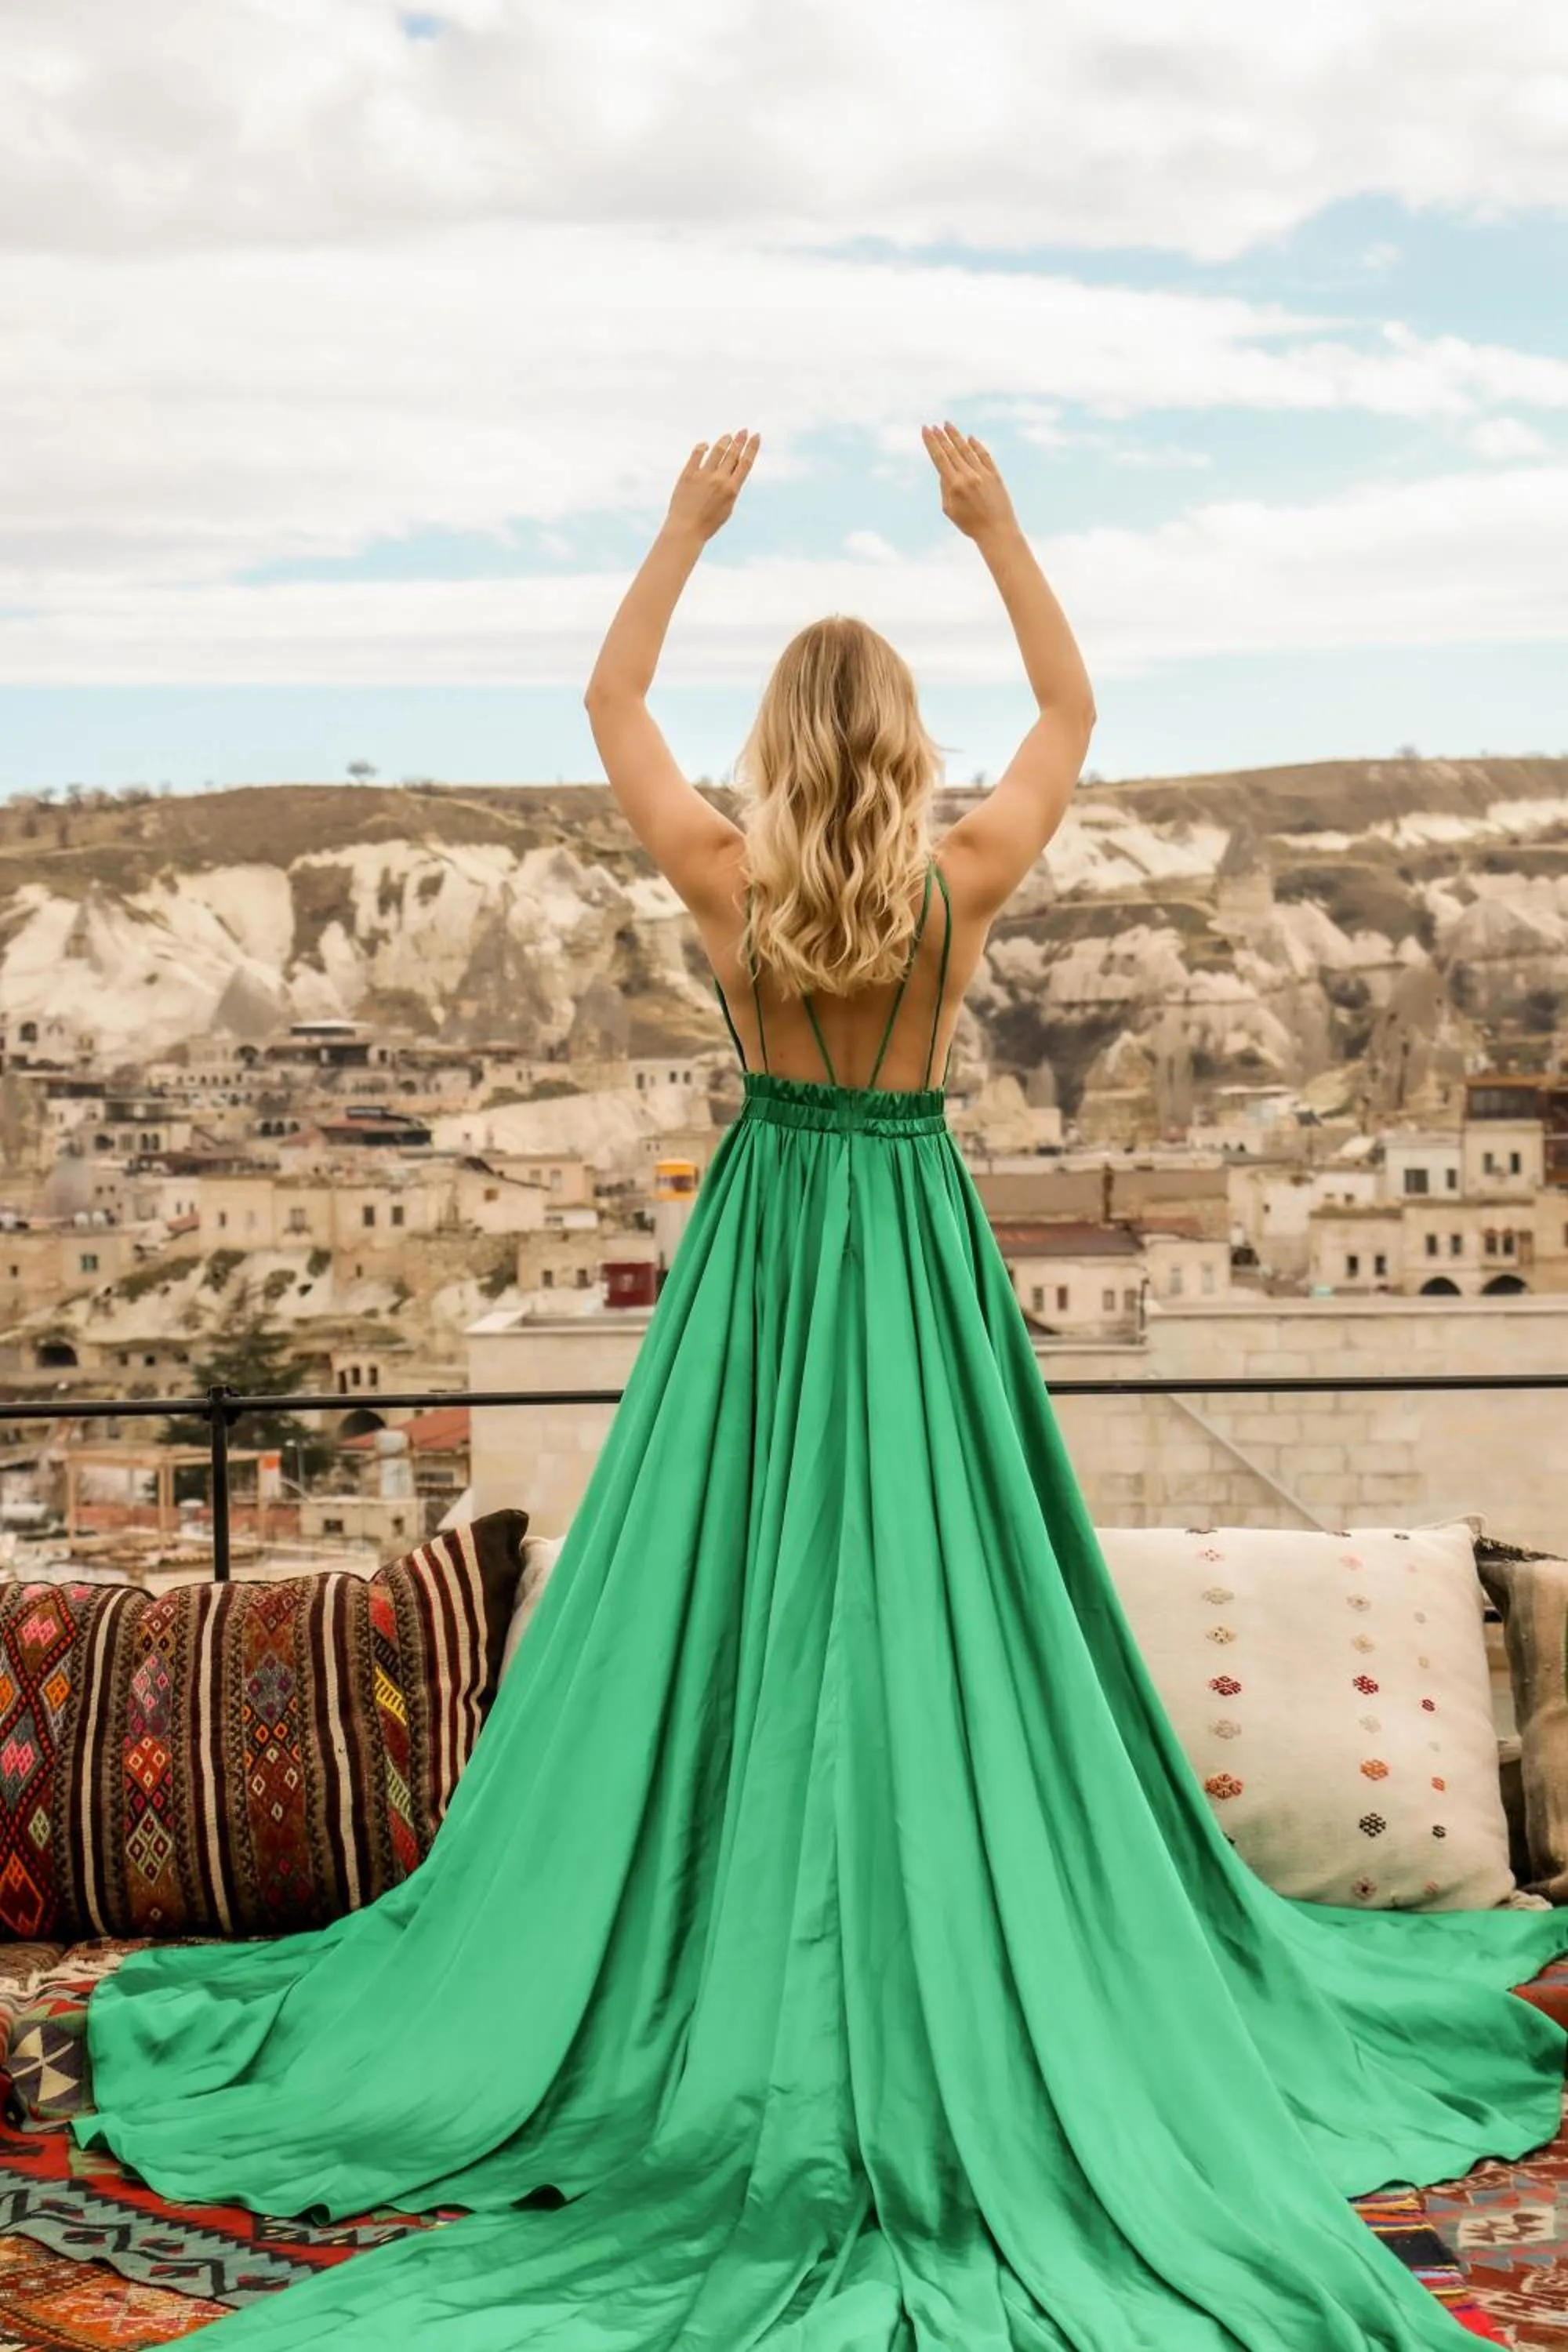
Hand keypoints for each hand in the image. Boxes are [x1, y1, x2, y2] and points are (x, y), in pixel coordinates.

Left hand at [665, 430, 759, 543]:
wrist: (686, 530)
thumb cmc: (707, 524)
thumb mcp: (727, 508)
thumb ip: (730, 489)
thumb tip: (731, 471)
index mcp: (732, 489)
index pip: (745, 463)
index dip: (752, 447)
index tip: (756, 436)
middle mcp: (720, 479)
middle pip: (733, 453)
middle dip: (740, 440)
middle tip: (743, 430)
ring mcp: (703, 475)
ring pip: (717, 450)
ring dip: (724, 441)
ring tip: (728, 436)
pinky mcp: (688, 474)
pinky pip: (697, 454)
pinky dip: (702, 446)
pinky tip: (705, 444)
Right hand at [923, 420, 1018, 540]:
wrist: (997, 531)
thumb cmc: (970, 525)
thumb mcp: (950, 510)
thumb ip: (945, 488)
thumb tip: (944, 471)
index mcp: (954, 485)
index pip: (939, 458)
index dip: (931, 442)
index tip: (925, 430)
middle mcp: (968, 476)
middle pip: (951, 451)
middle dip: (941, 437)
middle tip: (934, 426)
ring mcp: (983, 473)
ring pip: (967, 449)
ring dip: (956, 436)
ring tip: (948, 425)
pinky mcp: (995, 475)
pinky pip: (984, 456)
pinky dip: (976, 446)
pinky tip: (970, 438)